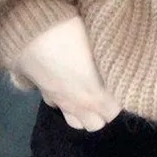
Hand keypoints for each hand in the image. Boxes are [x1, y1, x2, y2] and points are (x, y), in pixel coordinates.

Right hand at [10, 14, 123, 131]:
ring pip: (77, 122)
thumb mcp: (99, 44)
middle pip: (96, 124)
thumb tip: (120, 64)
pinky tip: (70, 86)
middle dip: (105, 111)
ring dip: (86, 112)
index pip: (114, 111)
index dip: (121, 98)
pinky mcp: (44, 94)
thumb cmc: (70, 34)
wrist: (32, 32)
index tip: (123, 82)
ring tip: (91, 92)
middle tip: (110, 89)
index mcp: (95, 94)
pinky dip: (67, 102)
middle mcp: (78, 104)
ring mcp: (59, 102)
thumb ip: (111, 62)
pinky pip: (60, 108)